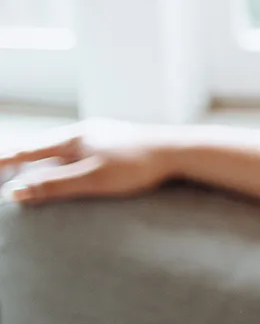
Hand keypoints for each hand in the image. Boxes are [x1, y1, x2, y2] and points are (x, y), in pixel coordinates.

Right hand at [0, 117, 182, 206]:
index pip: (28, 151)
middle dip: (16, 154)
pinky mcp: (113, 140)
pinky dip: (58, 154)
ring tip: (23, 160)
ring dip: (37, 153)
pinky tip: (65, 159)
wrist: (178, 150)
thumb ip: (54, 186)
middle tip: (1, 163)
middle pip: (40, 144)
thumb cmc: (137, 166)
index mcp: (73, 139)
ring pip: (59, 143)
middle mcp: (83, 132)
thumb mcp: (92, 180)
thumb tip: (14, 191)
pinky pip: (75, 146)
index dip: (5, 159)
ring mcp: (99, 134)